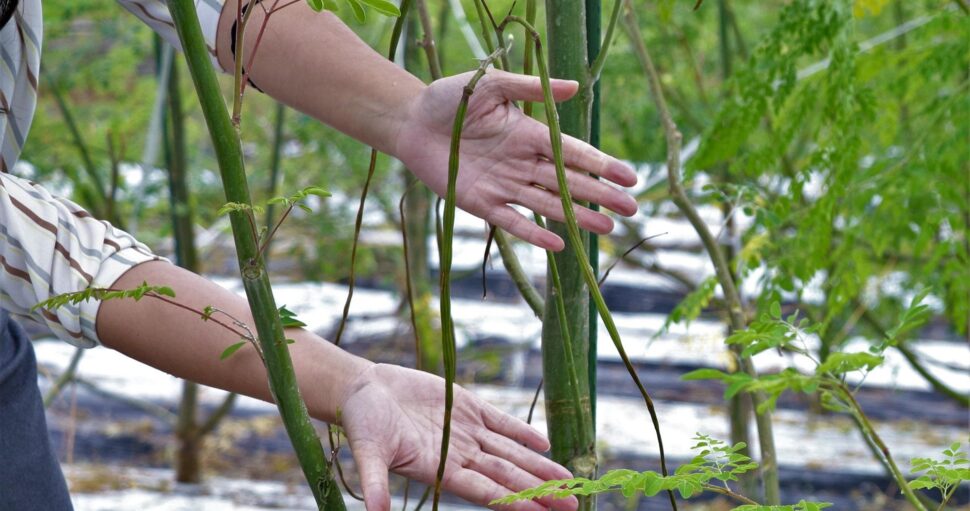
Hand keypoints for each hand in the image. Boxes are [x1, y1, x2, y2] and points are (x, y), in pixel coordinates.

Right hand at [338, 364, 578, 510]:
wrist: (363, 390)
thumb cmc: (363, 423)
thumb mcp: (369, 453)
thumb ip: (375, 483)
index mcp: (441, 470)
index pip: (487, 492)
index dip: (515, 503)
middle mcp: (460, 455)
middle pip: (508, 476)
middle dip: (540, 491)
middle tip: (573, 505)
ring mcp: (467, 431)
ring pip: (511, 452)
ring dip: (539, 467)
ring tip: (568, 483)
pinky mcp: (467, 406)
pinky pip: (501, 422)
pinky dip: (522, 433)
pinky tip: (545, 445)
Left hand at [393, 69, 638, 251]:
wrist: (411, 122)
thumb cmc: (450, 99)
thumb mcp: (490, 85)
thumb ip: (529, 88)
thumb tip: (575, 87)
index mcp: (529, 134)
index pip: (573, 152)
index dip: (602, 165)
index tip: (629, 178)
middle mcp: (522, 163)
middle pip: (568, 182)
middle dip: (600, 196)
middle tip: (631, 210)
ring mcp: (504, 185)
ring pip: (548, 204)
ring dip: (578, 217)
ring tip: (609, 230)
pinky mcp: (481, 203)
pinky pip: (512, 221)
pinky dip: (534, 233)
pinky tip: (560, 244)